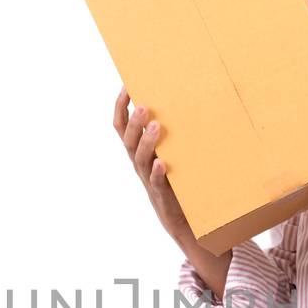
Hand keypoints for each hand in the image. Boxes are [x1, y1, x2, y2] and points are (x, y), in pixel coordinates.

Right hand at [113, 83, 198, 248]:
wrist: (186, 221)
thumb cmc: (180, 181)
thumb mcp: (173, 154)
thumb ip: (173, 135)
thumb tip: (187, 102)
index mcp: (138, 151)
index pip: (121, 125)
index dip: (120, 107)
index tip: (126, 86)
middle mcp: (139, 163)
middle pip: (128, 140)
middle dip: (134, 122)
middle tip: (143, 105)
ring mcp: (149, 179)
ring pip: (140, 158)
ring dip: (146, 142)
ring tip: (155, 126)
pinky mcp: (162, 195)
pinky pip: (155, 183)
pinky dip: (157, 172)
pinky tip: (162, 163)